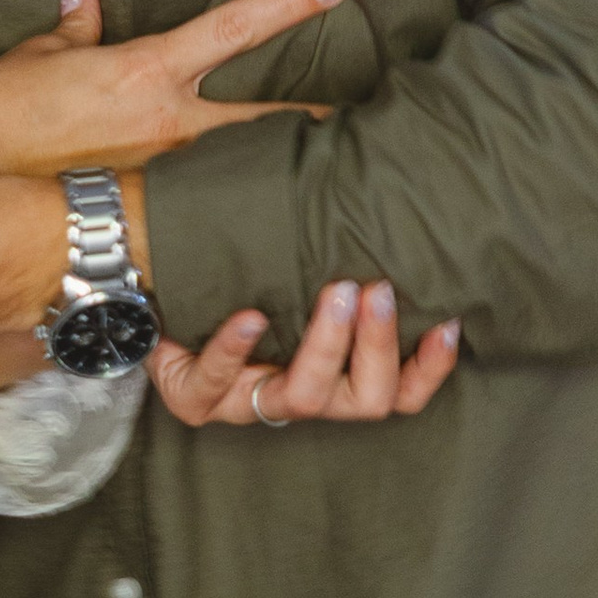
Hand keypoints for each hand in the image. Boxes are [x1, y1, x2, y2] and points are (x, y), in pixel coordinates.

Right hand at [0, 0, 350, 177]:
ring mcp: (164, 172)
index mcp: (147, 70)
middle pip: (268, 113)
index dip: (290, 2)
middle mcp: (170, 123)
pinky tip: (248, 203)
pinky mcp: (148, 209)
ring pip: (240, 158)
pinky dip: (227, 190)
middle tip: (363, 109)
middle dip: (317, 110)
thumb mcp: (35, 57)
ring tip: (319, 157)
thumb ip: (75, 27)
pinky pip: (202, 193)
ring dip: (275, 155)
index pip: (235, 27)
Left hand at [148, 277, 460, 429]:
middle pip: (364, 400)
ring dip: (327, 342)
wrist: (149, 284)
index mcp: (330, 378)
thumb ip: (341, 247)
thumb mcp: (294, 262)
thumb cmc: (237, 273)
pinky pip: (219, 382)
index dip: (428, 369)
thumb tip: (391, 193)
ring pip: (304, 397)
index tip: (449, 322)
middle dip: (378, 344)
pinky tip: (250, 315)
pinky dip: (237, 347)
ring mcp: (245, 405)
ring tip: (335, 291)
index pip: (398, 394)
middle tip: (376, 288)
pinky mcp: (195, 399)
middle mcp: (296, 399)